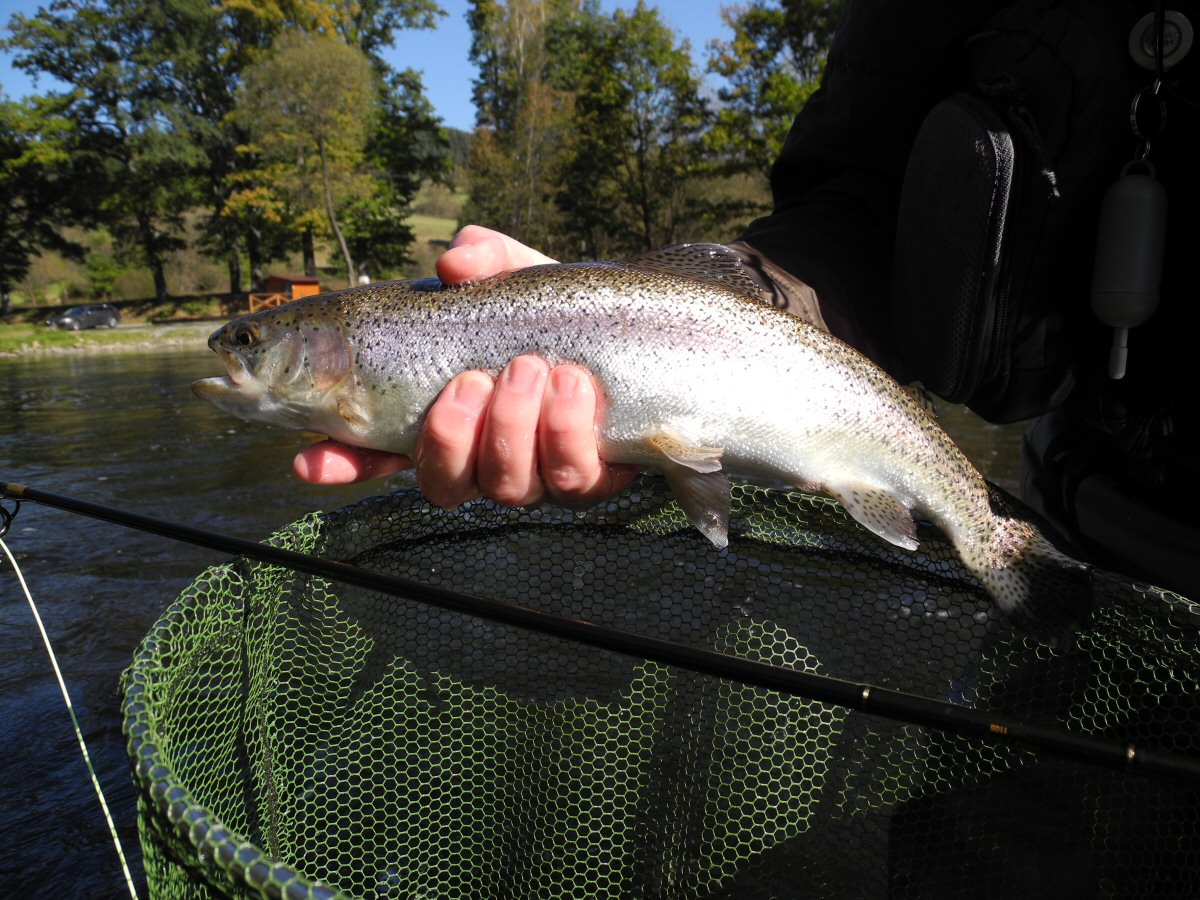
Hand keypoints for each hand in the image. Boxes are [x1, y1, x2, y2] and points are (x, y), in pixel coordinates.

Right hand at [293, 226, 636, 508]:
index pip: (381, 455)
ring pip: (508, 486)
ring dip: (512, 428)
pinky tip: (573, 385)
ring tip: (528, 369)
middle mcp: (487, 457)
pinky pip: (574, 479)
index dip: (344, 465)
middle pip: (445, 483)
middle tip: (472, 380)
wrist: (649, 332)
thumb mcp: (520, 275)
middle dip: (452, 437)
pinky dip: (568, 430)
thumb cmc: (565, 311)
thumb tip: (454, 262)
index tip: (308, 463)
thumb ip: (485, 261)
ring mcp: (539, 475)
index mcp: (449, 415)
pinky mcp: (594, 479)